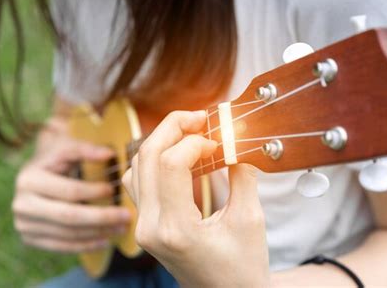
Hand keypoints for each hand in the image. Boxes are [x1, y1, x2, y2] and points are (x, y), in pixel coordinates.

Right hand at [12, 124, 130, 252]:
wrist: (34, 176)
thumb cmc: (56, 160)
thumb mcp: (66, 148)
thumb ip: (86, 150)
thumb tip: (109, 154)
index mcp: (29, 179)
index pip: (68, 191)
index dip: (94, 192)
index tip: (114, 191)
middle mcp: (22, 204)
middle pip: (68, 216)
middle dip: (101, 218)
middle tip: (126, 217)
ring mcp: (24, 225)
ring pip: (67, 234)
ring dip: (98, 233)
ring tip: (121, 228)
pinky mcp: (29, 239)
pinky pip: (61, 246)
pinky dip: (85, 245)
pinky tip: (106, 241)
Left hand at [122, 111, 268, 286]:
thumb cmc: (242, 268)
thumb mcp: (250, 220)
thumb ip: (242, 176)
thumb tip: (236, 141)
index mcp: (176, 229)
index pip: (170, 163)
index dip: (195, 140)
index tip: (219, 140)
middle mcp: (150, 227)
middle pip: (146, 156)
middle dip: (173, 126)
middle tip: (200, 117)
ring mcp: (143, 226)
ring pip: (137, 165)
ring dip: (162, 140)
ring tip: (191, 133)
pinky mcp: (145, 224)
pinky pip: (138, 180)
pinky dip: (155, 159)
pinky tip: (179, 156)